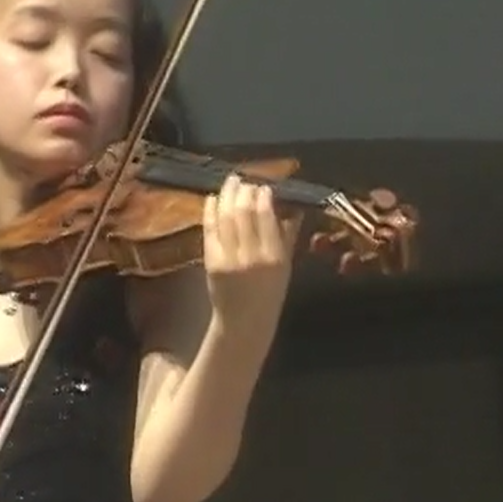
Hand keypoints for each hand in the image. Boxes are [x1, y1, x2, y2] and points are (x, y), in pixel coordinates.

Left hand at [202, 174, 301, 328]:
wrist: (244, 322)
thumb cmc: (270, 294)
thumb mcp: (286, 267)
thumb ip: (288, 237)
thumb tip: (292, 208)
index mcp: (275, 256)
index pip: (266, 216)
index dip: (263, 195)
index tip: (263, 186)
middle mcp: (251, 255)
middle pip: (244, 212)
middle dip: (244, 190)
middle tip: (244, 179)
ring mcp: (229, 258)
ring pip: (226, 217)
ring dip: (226, 195)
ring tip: (230, 182)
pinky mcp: (211, 262)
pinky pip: (210, 229)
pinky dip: (210, 211)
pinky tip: (213, 199)